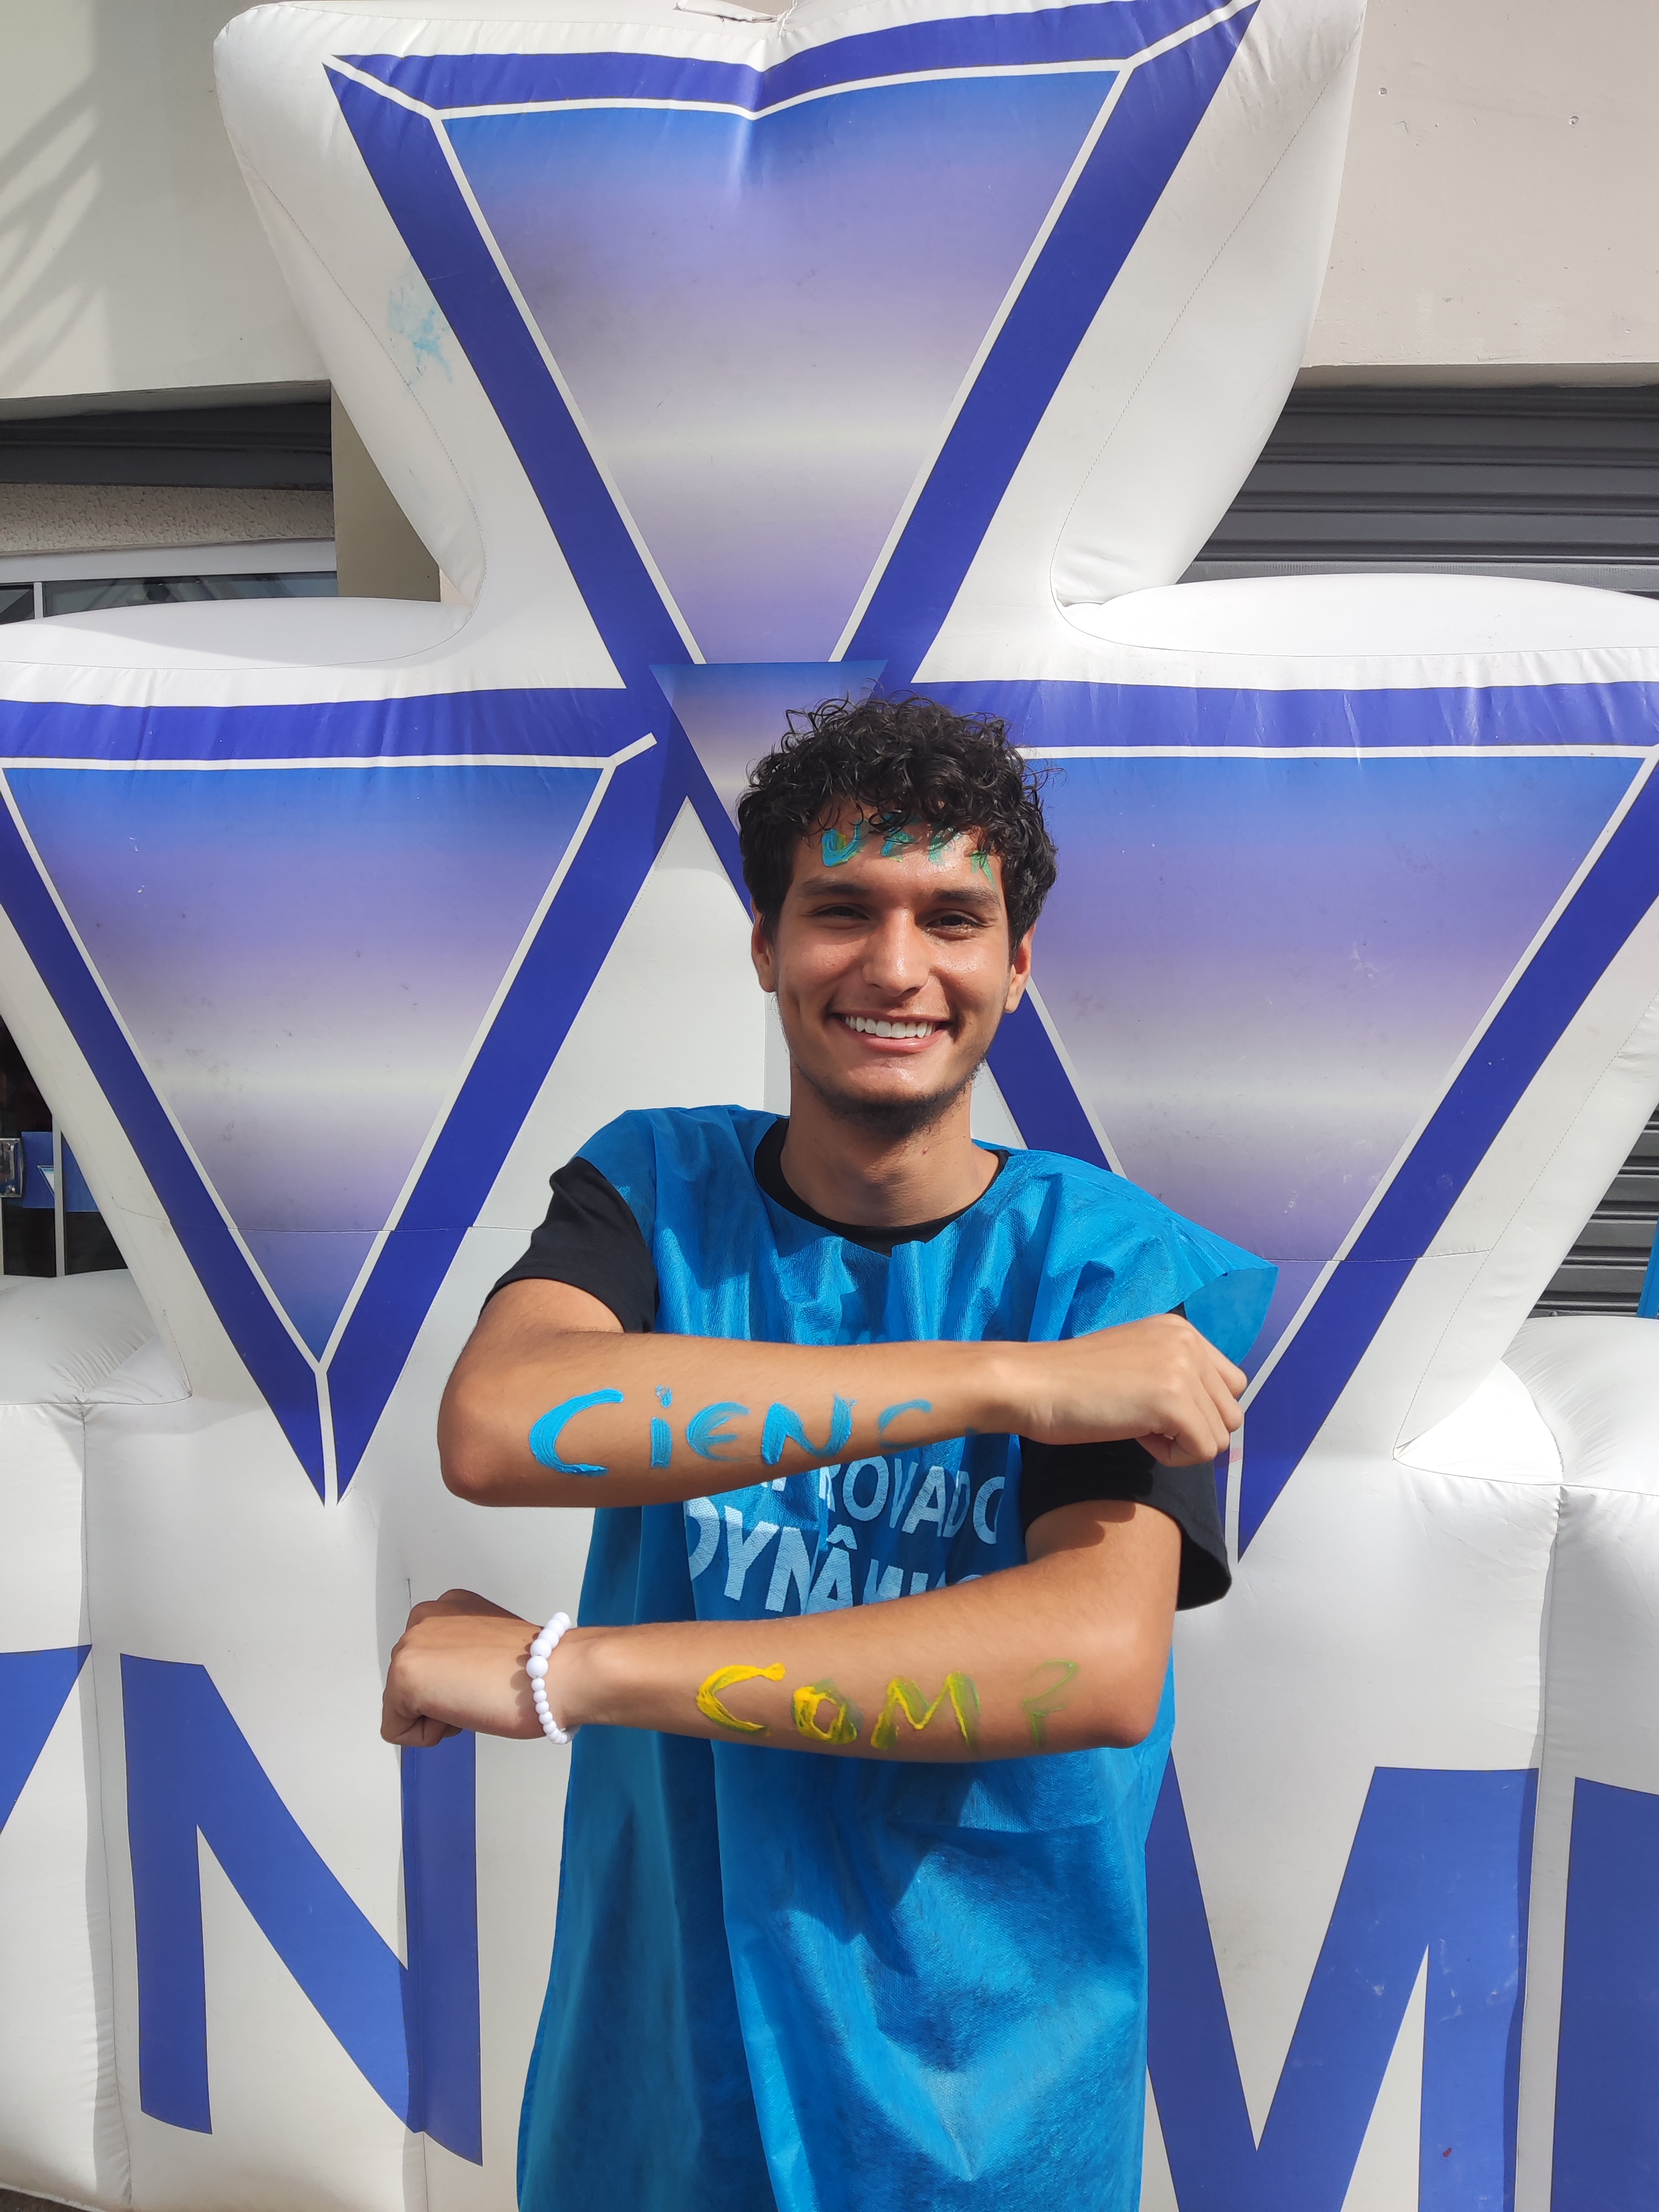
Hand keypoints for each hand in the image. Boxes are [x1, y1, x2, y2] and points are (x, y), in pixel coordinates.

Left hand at [381, 1588, 545, 1746]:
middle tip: (482, 1688)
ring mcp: (411, 1645)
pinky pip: (397, 1730)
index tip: (487, 1675)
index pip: (430, 1660)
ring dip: (438, 1713)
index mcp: (450, 1606)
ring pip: (403, 1705)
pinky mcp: (403, 1677)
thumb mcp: (490, 1646)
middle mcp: (425, 1616)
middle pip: (412, 1681)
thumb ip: (464, 1653)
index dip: (457, 1680)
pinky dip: (427, 1735)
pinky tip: (463, 1711)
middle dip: (443, 1695)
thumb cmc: (540, 1668)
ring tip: (475, 1696)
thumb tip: (452, 1681)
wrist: (554, 1674)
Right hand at [1018, 1314, 1246, 1465]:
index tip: (1155, 1408)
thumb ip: (1174, 1372)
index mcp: (1181, 1329)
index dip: (1199, 1409)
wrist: (1033, 1385)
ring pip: (1221, 1434)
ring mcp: (1183, 1369)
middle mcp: (1189, 1342)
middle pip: (1231, 1411)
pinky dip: (1174, 1457)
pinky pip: (1203, 1450)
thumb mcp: (1136, 1360)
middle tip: (1146, 1423)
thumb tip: (1206, 1413)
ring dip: (1184, 1445)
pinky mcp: (1173, 1401)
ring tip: (1140, 1429)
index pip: (1230, 1383)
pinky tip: (1139, 1438)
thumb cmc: (1071, 1381)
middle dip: (1194, 1429)